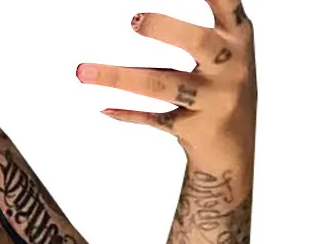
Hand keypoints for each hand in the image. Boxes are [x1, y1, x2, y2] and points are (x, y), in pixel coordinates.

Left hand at [76, 2, 256, 159]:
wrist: (233, 150)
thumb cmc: (222, 87)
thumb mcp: (222, 53)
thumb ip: (194, 31)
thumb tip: (140, 17)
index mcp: (239, 38)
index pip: (228, 4)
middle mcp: (232, 68)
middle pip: (199, 44)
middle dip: (166, 29)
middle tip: (133, 20)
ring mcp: (214, 102)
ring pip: (162, 86)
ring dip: (119, 77)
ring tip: (83, 72)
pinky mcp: (194, 130)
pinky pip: (154, 120)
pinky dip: (127, 114)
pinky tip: (105, 108)